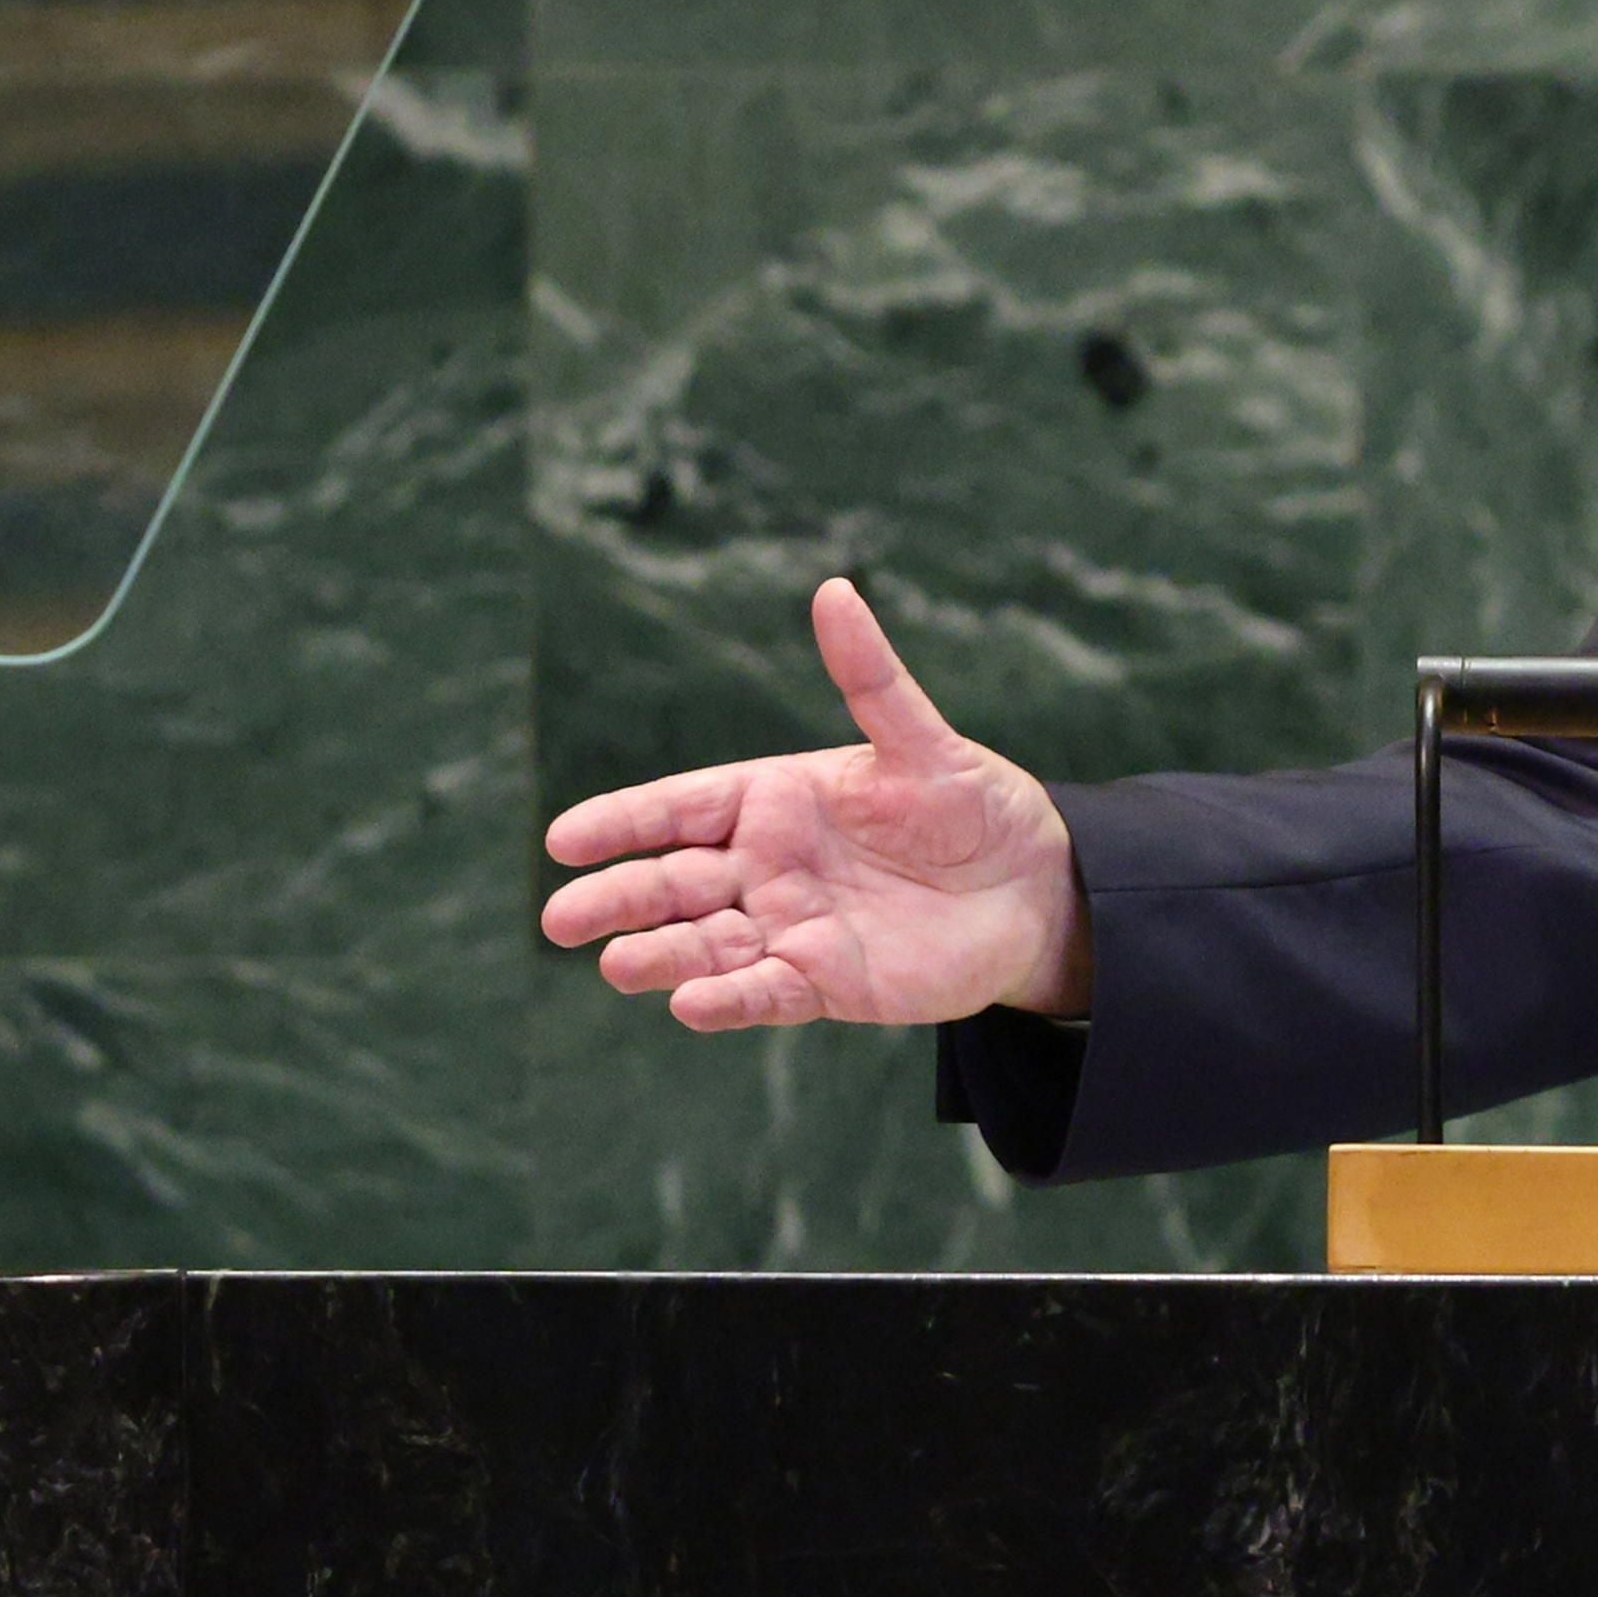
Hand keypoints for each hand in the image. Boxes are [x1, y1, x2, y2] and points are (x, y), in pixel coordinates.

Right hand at [539, 578, 1089, 1029]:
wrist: (1036, 887)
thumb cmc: (975, 806)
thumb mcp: (925, 742)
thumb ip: (871, 678)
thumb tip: (835, 590)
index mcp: (771, 800)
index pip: (678, 808)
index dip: (621, 823)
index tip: (564, 840)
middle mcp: (765, 865)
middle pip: (671, 881)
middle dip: (617, 898)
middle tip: (561, 918)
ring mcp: (788, 926)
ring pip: (704, 944)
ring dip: (659, 956)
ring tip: (616, 966)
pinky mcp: (823, 981)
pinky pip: (764, 992)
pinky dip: (727, 1000)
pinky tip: (691, 1006)